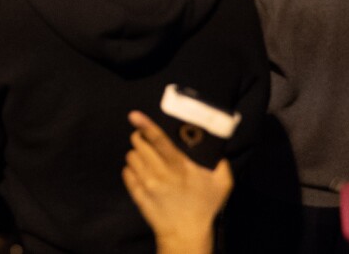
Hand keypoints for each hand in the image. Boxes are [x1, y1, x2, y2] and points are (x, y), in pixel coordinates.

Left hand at [122, 111, 231, 253]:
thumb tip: (218, 150)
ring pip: (131, 156)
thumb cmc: (204, 207)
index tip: (134, 115)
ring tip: (148, 161)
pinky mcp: (136, 193)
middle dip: (141, 138)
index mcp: (179, 166)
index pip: (158, 140)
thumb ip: (221, 164)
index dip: (145, 125)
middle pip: (138, 144)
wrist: (186, 234)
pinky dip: (132, 170)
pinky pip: (126, 172)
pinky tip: (143, 174)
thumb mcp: (222, 185)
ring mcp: (145, 183)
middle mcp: (159, 172)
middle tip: (148, 142)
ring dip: (138, 155)